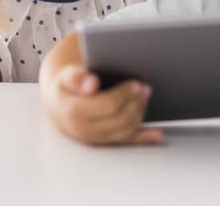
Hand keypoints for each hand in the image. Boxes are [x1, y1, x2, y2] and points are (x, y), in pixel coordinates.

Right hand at [41, 64, 163, 145]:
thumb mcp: (66, 77)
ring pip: (125, 129)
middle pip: (119, 118)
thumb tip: (92, 84)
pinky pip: (127, 141)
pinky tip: (158, 135)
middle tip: (145, 87)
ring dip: (140, 111)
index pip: (107, 105)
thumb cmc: (66, 88)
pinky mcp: (106, 142)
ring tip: (145, 94)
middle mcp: (85, 130)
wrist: (61, 104)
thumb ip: (77, 78)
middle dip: (135, 102)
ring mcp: (96, 138)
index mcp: (75, 112)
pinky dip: (144, 138)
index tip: (136, 83)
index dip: (124, 94)